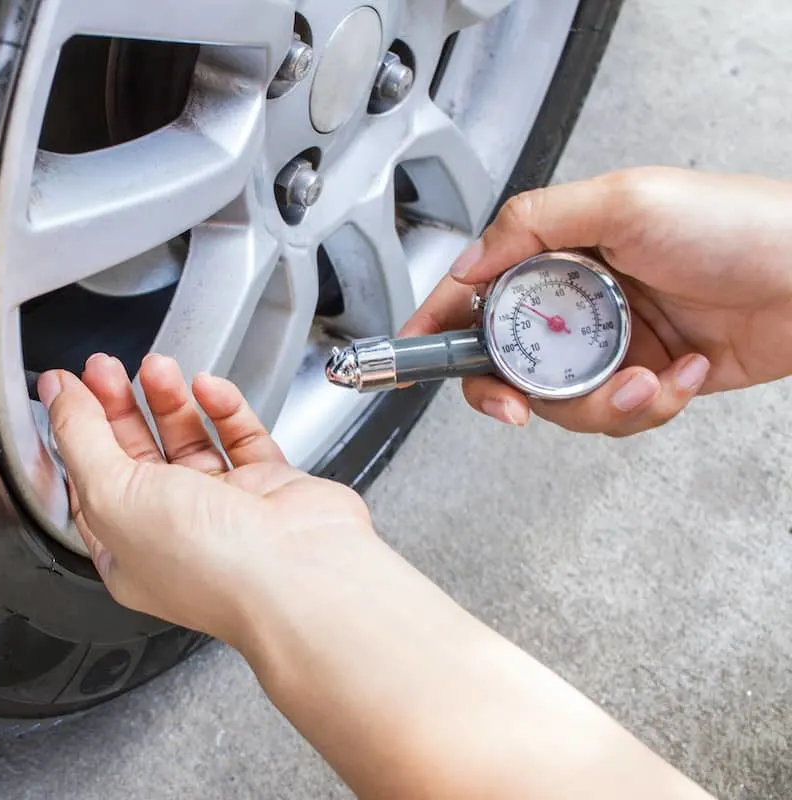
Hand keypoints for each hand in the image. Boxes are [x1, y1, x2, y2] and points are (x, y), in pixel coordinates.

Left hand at [37, 354, 375, 645]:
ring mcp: (225, 509)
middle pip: (137, 455)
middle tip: (108, 367)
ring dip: (170, 400)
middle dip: (120, 406)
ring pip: (188, 439)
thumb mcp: (113, 494)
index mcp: (127, 552)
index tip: (70, 387)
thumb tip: (57, 394)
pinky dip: (224, 407)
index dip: (78, 432)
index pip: (92, 481)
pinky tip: (210, 388)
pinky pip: (240, 435)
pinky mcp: (269, 486)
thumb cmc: (210, 563)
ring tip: (158, 368)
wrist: (300, 572)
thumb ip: (80, 438)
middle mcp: (175, 534)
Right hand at [401, 166, 791, 435]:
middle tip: (520, 404)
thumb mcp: (625, 200)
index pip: (478, 290)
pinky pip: (620, 416)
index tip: (411, 352)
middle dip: (512, 391)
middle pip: (507, 362)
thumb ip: (533, 223)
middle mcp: (580, 300)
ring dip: (600, 404)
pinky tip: (686, 373)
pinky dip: (652, 405)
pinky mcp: (651, 380)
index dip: (437, 324)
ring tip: (645, 379)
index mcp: (561, 252)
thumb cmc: (738, 223)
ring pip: (562, 402)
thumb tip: (469, 262)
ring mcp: (614, 343)